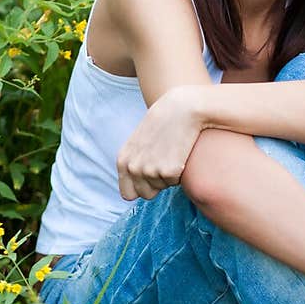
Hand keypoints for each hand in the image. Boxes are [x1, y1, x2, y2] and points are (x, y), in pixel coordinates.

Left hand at [116, 85, 204, 200]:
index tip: (149, 178)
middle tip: (164, 162)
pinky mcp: (169, 171)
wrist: (181, 109)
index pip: (128, 194)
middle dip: (156, 185)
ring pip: (163, 188)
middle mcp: (134, 168)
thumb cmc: (162, 124)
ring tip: (171, 152)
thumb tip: (136, 189)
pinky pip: (176, 182)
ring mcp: (150, 171)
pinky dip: (180, 172)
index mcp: (123, 161)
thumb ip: (134, 163)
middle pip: (146, 194)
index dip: (141, 188)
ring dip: (169, 176)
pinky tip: (180, 153)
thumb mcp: (138, 143)